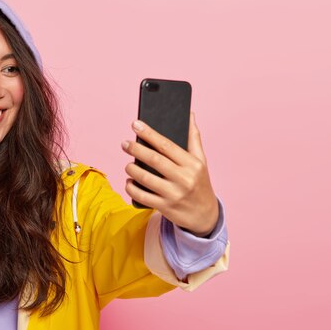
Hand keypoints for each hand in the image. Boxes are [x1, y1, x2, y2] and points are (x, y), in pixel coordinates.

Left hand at [121, 112, 218, 236]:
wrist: (205, 215)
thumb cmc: (200, 183)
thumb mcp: (201, 161)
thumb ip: (194, 138)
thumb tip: (189, 114)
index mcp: (192, 164)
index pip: (166, 145)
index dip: (149, 133)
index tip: (135, 125)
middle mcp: (184, 179)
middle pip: (154, 160)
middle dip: (136, 149)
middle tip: (124, 143)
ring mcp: (173, 194)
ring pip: (145, 179)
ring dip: (132, 169)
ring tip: (128, 164)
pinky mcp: (165, 207)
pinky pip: (142, 196)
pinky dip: (131, 188)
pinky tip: (129, 181)